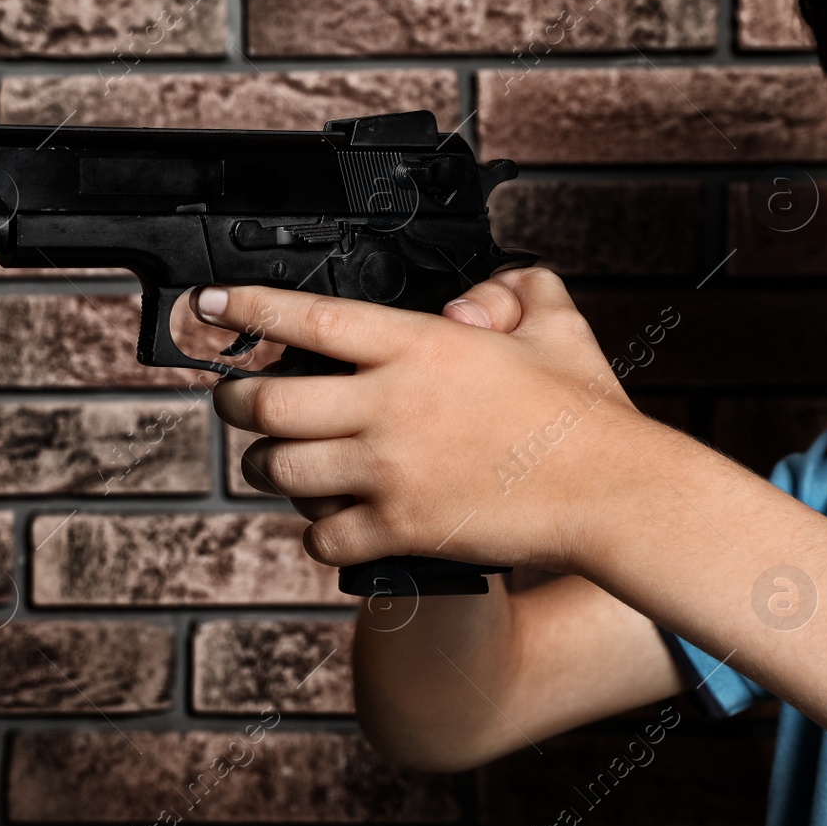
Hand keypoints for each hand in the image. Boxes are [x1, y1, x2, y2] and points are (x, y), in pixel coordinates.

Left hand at [189, 267, 660, 574]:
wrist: (614, 493)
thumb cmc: (587, 413)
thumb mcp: (555, 324)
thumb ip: (512, 290)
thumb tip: (468, 301)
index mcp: (419, 347)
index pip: (308, 319)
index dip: (247, 308)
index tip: (213, 304)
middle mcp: (390, 406)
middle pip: (267, 403)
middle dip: (235, 401)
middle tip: (233, 398)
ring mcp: (389, 471)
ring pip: (280, 470)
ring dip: (264, 467)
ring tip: (271, 461)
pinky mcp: (399, 528)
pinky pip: (321, 535)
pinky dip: (315, 531)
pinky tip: (327, 522)